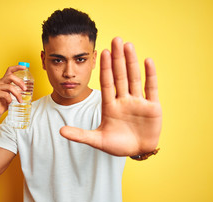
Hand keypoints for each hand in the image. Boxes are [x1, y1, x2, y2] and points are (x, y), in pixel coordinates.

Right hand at [0, 65, 26, 117]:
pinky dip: (10, 99)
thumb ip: (16, 89)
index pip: (10, 70)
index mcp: (4, 80)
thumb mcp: (12, 94)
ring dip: (17, 94)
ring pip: (10, 87)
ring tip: (20, 100)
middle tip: (25, 89)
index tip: (25, 68)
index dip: (17, 67)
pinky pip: (5, 95)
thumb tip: (26, 88)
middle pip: (10, 76)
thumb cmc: (4, 102)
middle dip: (19, 82)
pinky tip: (9, 102)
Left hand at [60, 37, 161, 155]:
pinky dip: (150, 75)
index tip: (102, 52)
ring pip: (134, 78)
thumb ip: (80, 135)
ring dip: (132, 62)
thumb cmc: (117, 145)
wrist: (138, 151)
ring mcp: (138, 102)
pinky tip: (147, 61)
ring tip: (128, 45)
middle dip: (118, 58)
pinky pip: (151, 88)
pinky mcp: (153, 107)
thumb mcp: (97, 141)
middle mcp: (124, 100)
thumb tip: (60, 131)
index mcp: (110, 106)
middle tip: (115, 39)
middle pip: (120, 75)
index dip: (105, 68)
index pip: (107, 83)